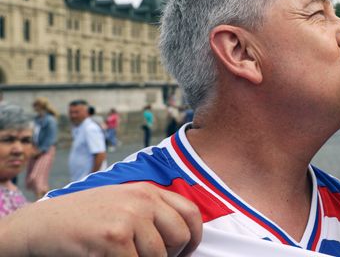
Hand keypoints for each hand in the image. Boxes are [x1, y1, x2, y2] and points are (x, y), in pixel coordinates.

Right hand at [0, 182, 201, 255]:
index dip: (194, 237)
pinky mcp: (115, 237)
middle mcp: (142, 200)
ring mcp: (129, 217)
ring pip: (159, 255)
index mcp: (147, 191)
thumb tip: (182, 237)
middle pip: (181, 236)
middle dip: (172, 255)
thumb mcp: (123, 203)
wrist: (43, 224)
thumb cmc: (84, 218)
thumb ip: (151, 212)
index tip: (186, 252)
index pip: (190, 213)